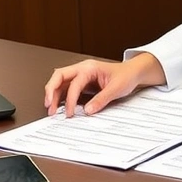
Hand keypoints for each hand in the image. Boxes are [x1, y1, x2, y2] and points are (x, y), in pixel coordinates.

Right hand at [43, 53, 164, 116]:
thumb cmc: (125, 76)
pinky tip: (59, 105)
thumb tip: (87, 110)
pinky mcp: (82, 81)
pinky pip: (66, 86)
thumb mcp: (116, 88)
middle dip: (51, 91)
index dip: (70, 99)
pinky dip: (60, 95)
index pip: (74, 83)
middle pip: (59, 76)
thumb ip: (101, 99)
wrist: (132, 72)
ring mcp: (81, 74)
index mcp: (90, 68)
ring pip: (60, 81)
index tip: (70, 113)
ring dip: (53, 93)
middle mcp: (82, 69)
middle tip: (49, 106)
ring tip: (51, 109)